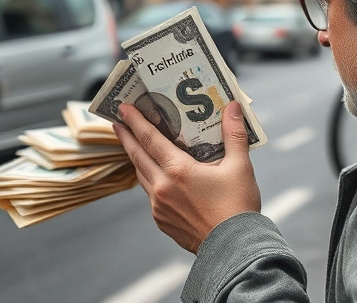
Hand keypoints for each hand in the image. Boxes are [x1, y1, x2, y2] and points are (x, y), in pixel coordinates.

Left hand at [114, 101, 260, 253]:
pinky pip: (151, 195)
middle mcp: (162, 187)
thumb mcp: (240, 166)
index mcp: (178, 170)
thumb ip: (234, 133)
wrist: (234, 249)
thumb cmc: (237, 207)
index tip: (124, 108)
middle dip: (126, 136)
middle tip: (117, 121)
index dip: (136, 121)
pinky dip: (150, 180)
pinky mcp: (162, 221)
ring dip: (136, 158)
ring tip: (134, 146)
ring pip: (142, 175)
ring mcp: (159, 206)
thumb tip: (233, 106)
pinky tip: (156, 177)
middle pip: (137, 156)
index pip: (150, 139)